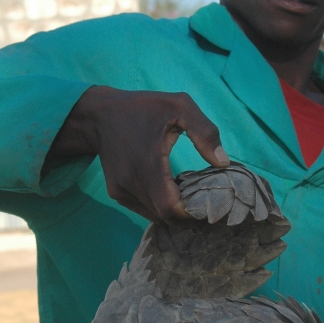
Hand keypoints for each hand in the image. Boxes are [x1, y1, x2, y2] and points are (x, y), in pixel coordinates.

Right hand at [45, 85, 229, 221]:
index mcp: (148, 164)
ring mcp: (121, 190)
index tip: (208, 201)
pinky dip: (159, 205)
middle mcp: (131, 182)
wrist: (100, 114)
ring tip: (188, 191)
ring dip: (173, 209)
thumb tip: (223, 163)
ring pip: (155, 216)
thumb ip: (204, 132)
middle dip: (187, 213)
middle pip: (165, 216)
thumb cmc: (143, 107)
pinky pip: (144, 209)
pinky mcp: (117, 193)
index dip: (192, 213)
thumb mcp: (179, 106)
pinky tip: (169, 187)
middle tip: (204, 198)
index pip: (171, 209)